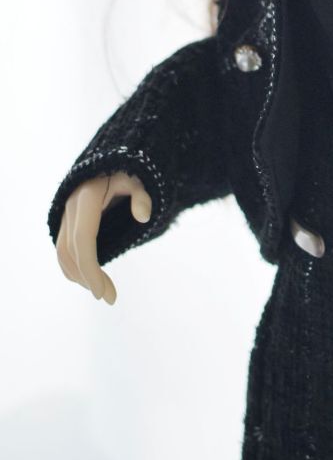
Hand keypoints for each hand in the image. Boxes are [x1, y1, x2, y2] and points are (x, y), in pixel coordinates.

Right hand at [55, 171, 151, 304]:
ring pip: (63, 252)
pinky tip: (89, 278)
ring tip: (102, 291)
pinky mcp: (67, 221)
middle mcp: (70, 207)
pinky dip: (73, 266)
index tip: (103, 293)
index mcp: (86, 197)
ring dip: (78, 275)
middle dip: (89, 278)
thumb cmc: (128, 171)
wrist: (110, 162)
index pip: (83, 239)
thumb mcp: (139, 178)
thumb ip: (142, 195)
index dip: (90, 267)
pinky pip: (63, 248)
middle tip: (110, 298)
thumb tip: (143, 216)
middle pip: (71, 251)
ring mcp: (66, 214)